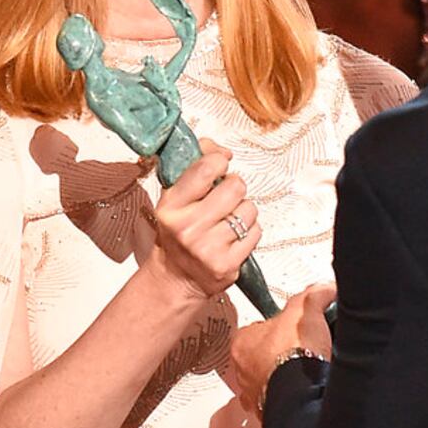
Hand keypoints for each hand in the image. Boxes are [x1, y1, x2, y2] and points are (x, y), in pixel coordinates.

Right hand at [145, 138, 261, 301]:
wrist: (177, 277)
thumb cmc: (179, 231)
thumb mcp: (176, 196)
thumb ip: (196, 165)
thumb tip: (222, 150)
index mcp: (171, 206)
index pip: (206, 168)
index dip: (219, 161)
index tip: (219, 167)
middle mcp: (187, 228)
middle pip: (235, 187)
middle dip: (235, 188)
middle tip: (225, 198)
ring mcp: (208, 248)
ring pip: (249, 210)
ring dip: (243, 212)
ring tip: (228, 220)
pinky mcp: (227, 265)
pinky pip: (256, 232)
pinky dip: (249, 232)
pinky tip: (233, 238)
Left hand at [229, 282, 336, 412]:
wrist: (302, 392)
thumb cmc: (294, 353)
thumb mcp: (306, 311)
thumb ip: (313, 296)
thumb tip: (324, 289)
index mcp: (242, 342)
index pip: (255, 327)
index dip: (276, 324)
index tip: (289, 326)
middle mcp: (242, 371)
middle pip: (259, 355)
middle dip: (278, 352)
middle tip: (299, 347)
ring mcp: (254, 393)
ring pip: (267, 379)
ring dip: (283, 375)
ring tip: (304, 368)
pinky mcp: (268, 412)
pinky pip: (278, 400)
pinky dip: (290, 394)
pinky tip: (304, 387)